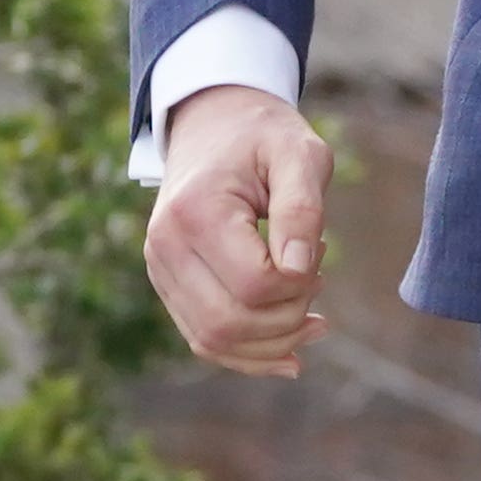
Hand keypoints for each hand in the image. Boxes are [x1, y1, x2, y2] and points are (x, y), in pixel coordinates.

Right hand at [139, 85, 333, 376]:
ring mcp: (160, 269)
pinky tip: (290, 352)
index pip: (254, 284)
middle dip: (288, 319)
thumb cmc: (263, 138)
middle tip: (318, 281)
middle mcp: (165, 246)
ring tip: (314, 318)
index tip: (320, 249)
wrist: (214, 125)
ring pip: (213, 341)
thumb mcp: (299, 155)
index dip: (299, 283)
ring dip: (272, 344)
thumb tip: (298, 270)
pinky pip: (203, 339)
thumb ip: (301, 209)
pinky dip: (248, 354)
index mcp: (196, 212)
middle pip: (229, 322)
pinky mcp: (168, 284)